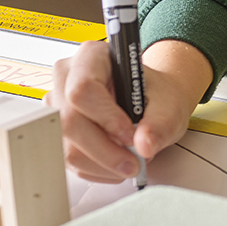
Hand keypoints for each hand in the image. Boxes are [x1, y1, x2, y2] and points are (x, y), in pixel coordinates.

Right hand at [47, 39, 212, 182]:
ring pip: (67, 146)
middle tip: (134, 162)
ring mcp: (57, 106)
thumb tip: (144, 146)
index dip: (106, 118)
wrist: (151, 102)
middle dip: (105, 150)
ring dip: (102, 164)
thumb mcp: (169, 105)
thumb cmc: (157, 95)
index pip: (83, 89)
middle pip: (70, 121)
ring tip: (130, 161)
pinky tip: (116, 162)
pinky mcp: (57, 131)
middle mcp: (66, 78)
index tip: (130, 135)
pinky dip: (96, 169)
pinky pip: (68, 160)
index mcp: (92, 57)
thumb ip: (160, 124)